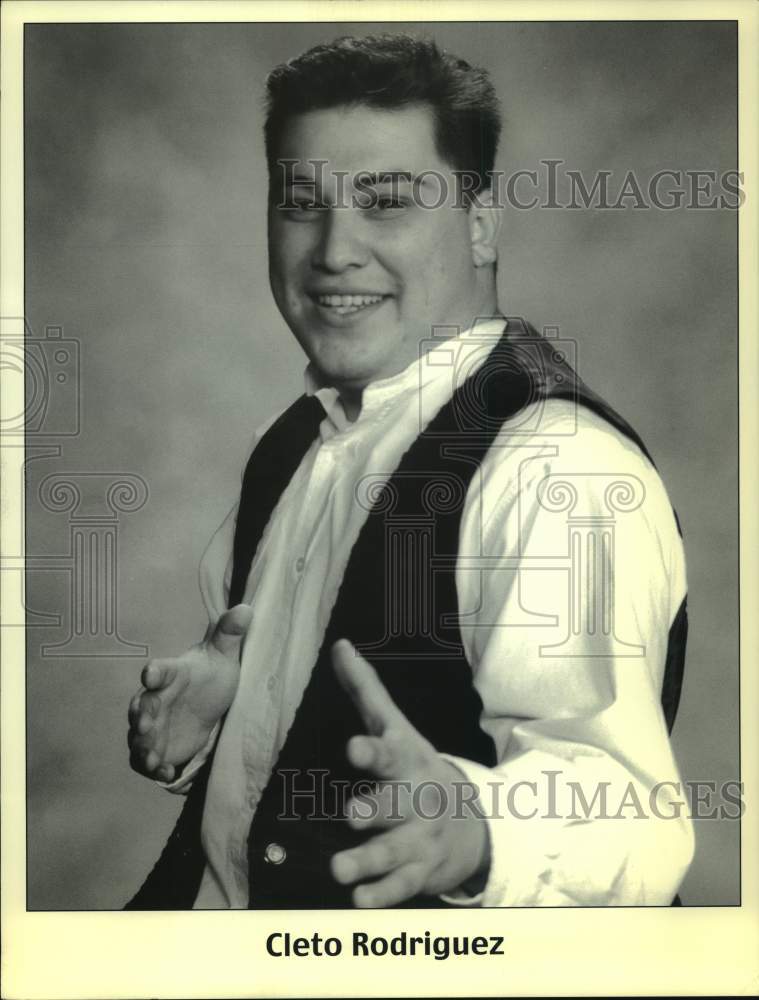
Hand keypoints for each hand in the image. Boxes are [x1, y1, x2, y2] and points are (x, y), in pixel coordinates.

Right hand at [127, 603, 251, 781]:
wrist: (210, 701)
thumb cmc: (213, 675)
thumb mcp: (225, 655)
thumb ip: (230, 633)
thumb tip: (246, 609)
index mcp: (170, 674)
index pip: (159, 670)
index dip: (154, 671)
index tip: (151, 674)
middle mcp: (155, 699)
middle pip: (142, 707)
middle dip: (142, 716)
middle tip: (146, 726)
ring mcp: (153, 725)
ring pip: (139, 736)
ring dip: (143, 747)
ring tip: (153, 759)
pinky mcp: (157, 747)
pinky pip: (146, 760)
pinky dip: (154, 768)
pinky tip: (167, 774)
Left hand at [330, 639, 489, 906]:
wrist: (470, 819)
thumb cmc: (415, 765)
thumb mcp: (395, 727)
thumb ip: (365, 689)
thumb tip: (340, 645)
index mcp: (405, 761)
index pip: (387, 753)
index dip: (371, 751)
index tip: (353, 749)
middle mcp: (414, 799)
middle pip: (394, 805)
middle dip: (374, 810)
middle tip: (351, 815)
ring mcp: (419, 838)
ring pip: (393, 851)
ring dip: (367, 861)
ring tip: (338, 871)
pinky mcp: (419, 871)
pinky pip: (401, 887)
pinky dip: (381, 896)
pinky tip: (360, 902)